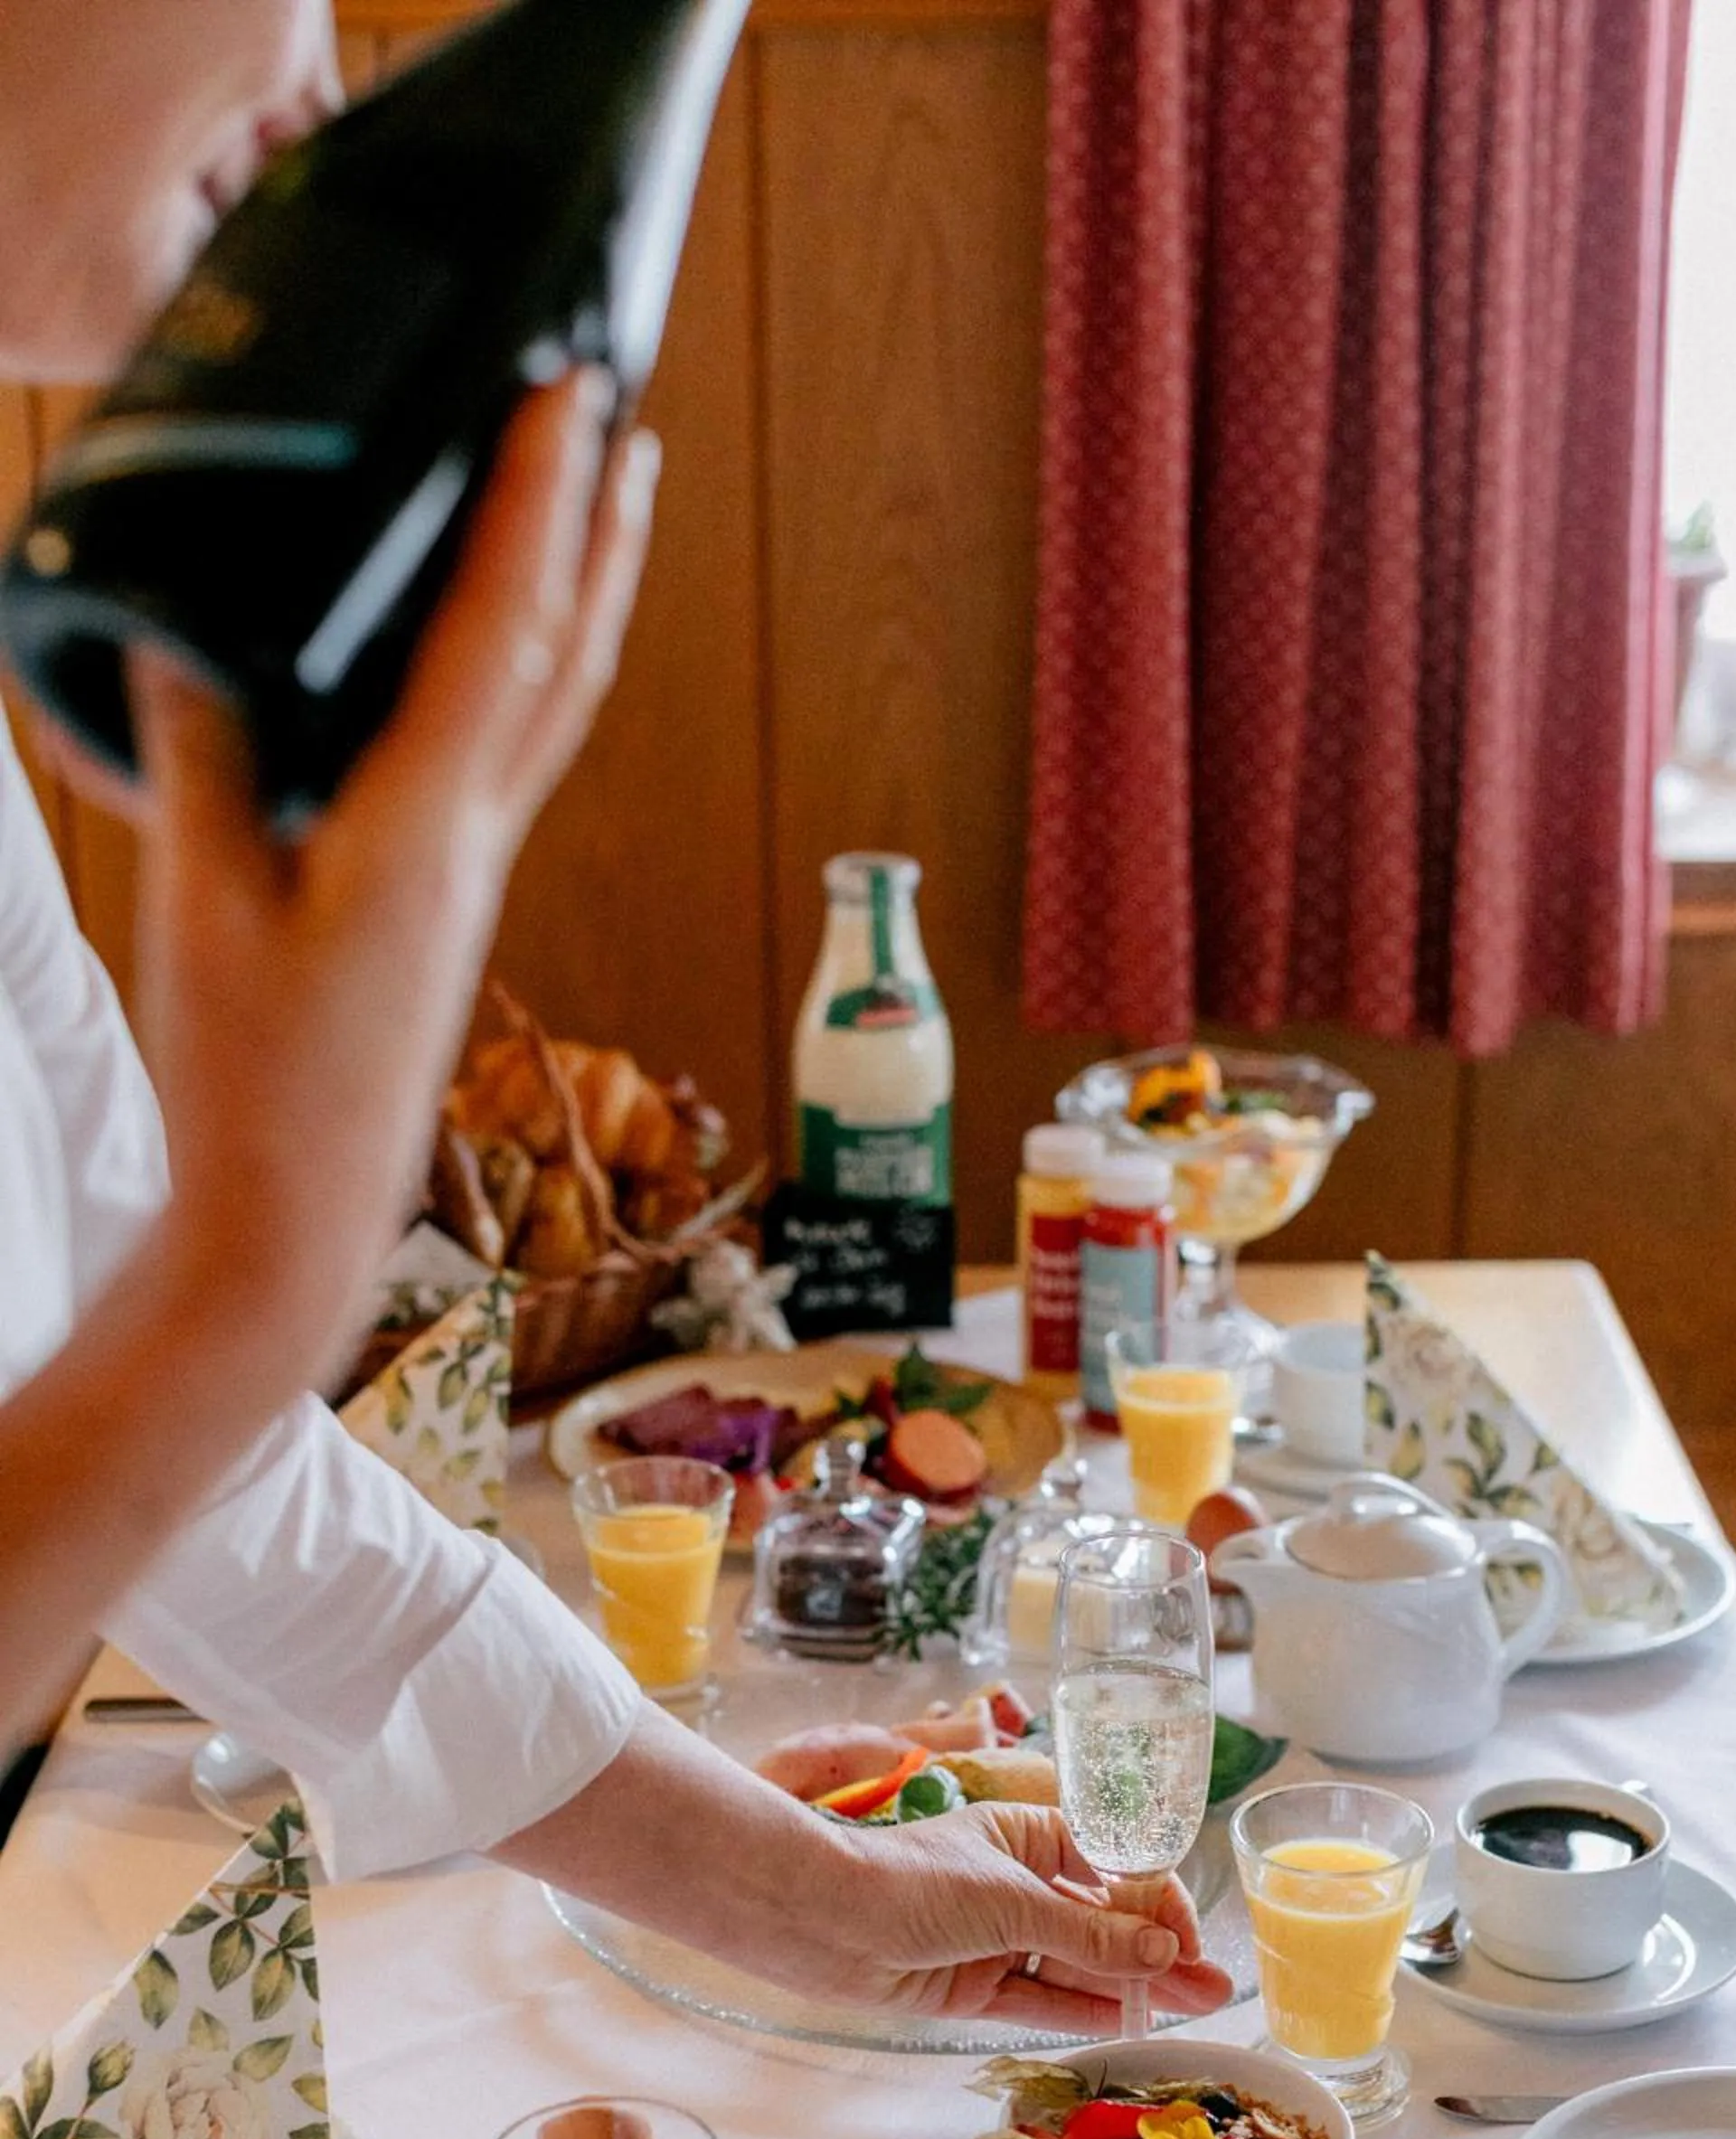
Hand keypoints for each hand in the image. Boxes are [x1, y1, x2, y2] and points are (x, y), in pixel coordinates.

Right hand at [113, 375, 659, 1385]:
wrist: (290, 1225)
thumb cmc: (251, 1086)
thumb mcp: (200, 907)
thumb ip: (201, 762)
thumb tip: (188, 638)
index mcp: (425, 828)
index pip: (503, 631)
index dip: (538, 503)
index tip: (568, 395)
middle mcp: (475, 844)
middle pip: (566, 659)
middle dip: (600, 531)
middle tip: (626, 420)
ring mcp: (471, 879)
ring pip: (555, 709)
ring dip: (583, 597)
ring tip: (599, 507)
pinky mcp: (449, 911)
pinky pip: (512, 760)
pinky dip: (528, 675)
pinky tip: (503, 659)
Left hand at [805, 1802, 1232, 2035]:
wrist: (818, 1920)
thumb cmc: (912, 1882)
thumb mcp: (1011, 1901)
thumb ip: (1088, 1935)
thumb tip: (1162, 1952)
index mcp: (1027, 1835)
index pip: (1113, 1869)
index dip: (1157, 1906)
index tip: (1189, 1944)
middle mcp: (1015, 1884)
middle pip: (1100, 1923)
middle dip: (1156, 1954)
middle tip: (1213, 1989)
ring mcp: (993, 1938)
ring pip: (1075, 1966)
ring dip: (1130, 1987)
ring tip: (1191, 2009)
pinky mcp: (969, 1986)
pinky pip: (1037, 1999)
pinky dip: (1081, 2010)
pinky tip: (1130, 2021)